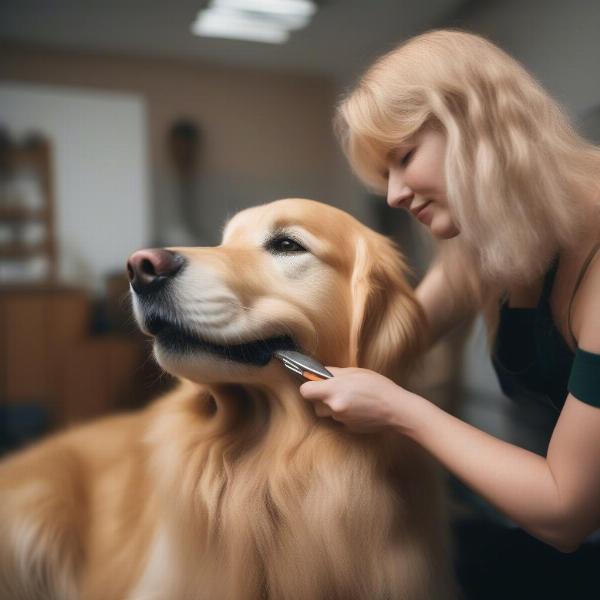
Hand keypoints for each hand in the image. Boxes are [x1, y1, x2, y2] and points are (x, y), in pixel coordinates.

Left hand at [299, 367, 418, 433]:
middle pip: (315, 404)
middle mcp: (334, 407)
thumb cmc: (378, 386)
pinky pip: (339, 420)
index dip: (309, 386)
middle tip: (337, 390)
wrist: (396, 409)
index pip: (305, 391)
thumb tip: (320, 373)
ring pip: (328, 413)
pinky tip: (358, 408)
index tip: (316, 383)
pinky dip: (344, 415)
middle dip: (322, 398)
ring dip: (333, 406)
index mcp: (333, 390)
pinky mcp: (348, 429)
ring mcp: (340, 420)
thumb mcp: (355, 372)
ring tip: (351, 399)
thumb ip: (334, 373)